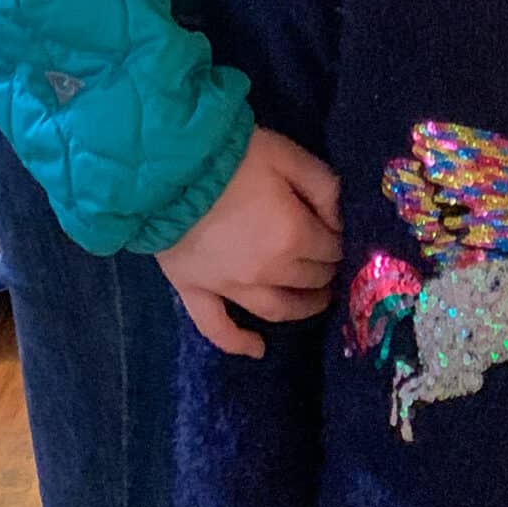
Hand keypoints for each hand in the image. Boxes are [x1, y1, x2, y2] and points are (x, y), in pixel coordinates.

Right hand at [158, 127, 342, 355]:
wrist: (170, 168)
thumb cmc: (234, 157)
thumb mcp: (289, 157)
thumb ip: (323, 187)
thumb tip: (338, 219)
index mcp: (294, 236)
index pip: (331, 249)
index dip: (337, 241)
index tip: (336, 233)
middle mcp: (267, 271)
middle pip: (309, 280)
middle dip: (324, 271)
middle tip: (329, 262)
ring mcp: (230, 288)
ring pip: (277, 310)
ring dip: (301, 309)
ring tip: (315, 302)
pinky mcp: (196, 292)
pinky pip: (218, 328)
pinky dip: (238, 343)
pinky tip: (257, 350)